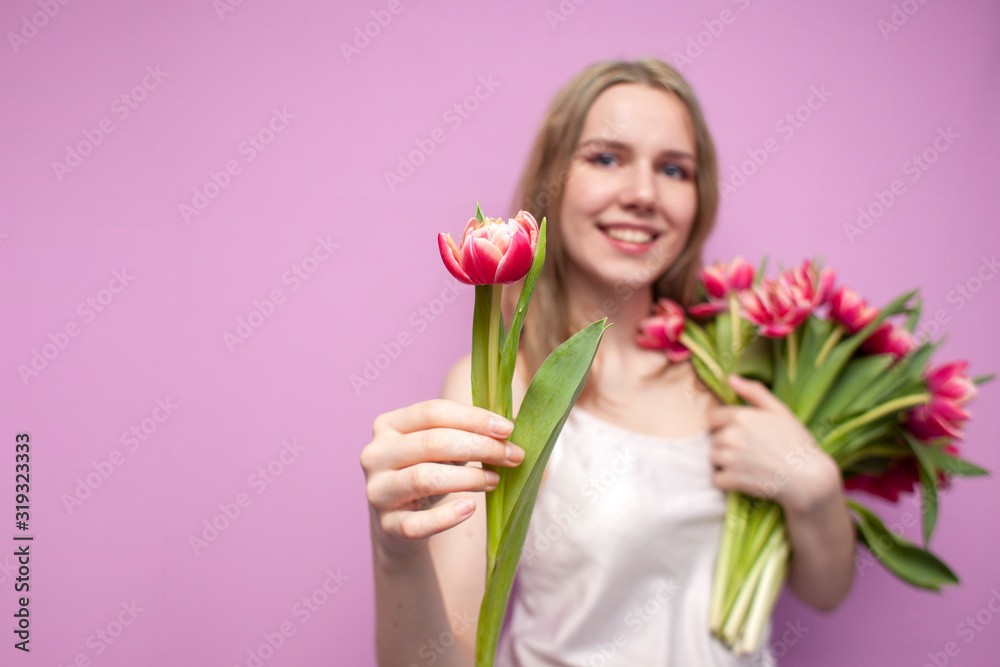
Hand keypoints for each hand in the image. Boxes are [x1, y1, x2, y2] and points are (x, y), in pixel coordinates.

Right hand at [360, 399, 523, 556]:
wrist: (398, 523)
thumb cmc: (427, 472)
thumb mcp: (440, 448)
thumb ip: (466, 433)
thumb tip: (509, 428)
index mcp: (388, 425)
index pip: (433, 412)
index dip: (473, 418)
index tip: (508, 429)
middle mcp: (376, 454)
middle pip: (432, 442)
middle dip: (480, 447)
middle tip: (513, 456)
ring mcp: (378, 490)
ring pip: (425, 478)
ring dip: (468, 478)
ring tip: (495, 480)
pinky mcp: (387, 525)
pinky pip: (418, 523)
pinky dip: (448, 516)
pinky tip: (471, 508)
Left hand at [706, 375, 841, 514]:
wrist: (810, 479)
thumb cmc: (797, 443)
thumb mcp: (780, 411)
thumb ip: (754, 392)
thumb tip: (731, 378)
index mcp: (741, 416)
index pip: (713, 418)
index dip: (724, 425)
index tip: (741, 434)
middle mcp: (732, 435)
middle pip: (713, 439)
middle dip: (726, 444)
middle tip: (749, 452)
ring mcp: (730, 458)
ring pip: (713, 458)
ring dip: (724, 463)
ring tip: (747, 465)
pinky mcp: (731, 480)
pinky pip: (717, 479)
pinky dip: (726, 481)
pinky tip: (744, 479)